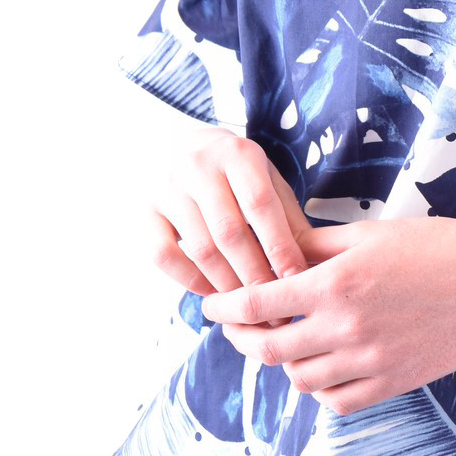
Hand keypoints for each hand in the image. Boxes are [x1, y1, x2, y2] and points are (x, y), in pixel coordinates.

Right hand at [147, 126, 311, 296]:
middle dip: (256, 275)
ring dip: (228, 285)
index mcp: (237, 152)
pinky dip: (190, 281)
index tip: (296, 280)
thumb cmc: (238, 173)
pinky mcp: (146, 210)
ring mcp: (166, 187)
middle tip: (275, 308)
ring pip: (200, 248)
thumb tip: (309, 267)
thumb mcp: (268, 180)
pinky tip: (214, 294)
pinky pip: (164, 255)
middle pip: (230, 232)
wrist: (185, 146)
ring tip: (250, 307)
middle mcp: (197, 165)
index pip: (260, 206)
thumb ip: (288, 217)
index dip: (280, 247)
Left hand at [199, 217, 455, 414]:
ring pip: (300, 379)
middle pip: (267, 348)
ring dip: (285, 363)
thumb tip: (271, 255)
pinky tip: (325, 368)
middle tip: (239, 329)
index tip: (210, 306)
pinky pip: (338, 402)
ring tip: (288, 345)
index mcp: (335, 284)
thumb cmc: (435, 247)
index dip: (223, 307)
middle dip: (243, 338)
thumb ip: (314, 248)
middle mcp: (346, 328)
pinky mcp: (393, 383)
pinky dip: (322, 390)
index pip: (256, 303)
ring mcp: (370, 361)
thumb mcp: (367, 234)